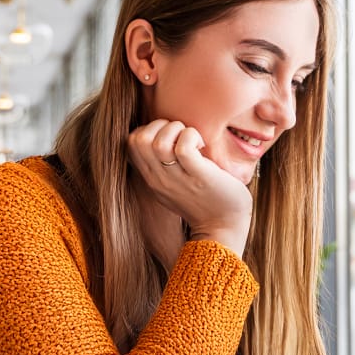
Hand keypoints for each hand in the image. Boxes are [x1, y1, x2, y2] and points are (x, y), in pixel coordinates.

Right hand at [127, 119, 252, 254]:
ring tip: (193, 140)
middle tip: (180, 135)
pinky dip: (192, 136)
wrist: (223, 228)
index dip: (148, 129)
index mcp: (152, 178)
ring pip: (158, 142)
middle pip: (137, 140)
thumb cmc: (205, 201)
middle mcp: (159, 179)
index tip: (170, 137)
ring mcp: (177, 179)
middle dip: (160, 125)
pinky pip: (184, 147)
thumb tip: (164, 137)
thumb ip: (164, 167)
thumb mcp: (174, 185)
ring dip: (177, 130)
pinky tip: (202, 146)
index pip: (130, 143)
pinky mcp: (198, 177)